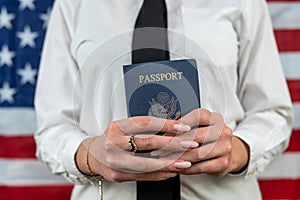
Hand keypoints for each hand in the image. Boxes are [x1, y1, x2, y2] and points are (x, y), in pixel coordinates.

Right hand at [75, 116, 197, 181]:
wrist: (92, 155)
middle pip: (147, 142)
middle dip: (172, 144)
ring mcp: (115, 161)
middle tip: (190, 144)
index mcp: (117, 126)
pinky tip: (171, 171)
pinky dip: (159, 174)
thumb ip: (142, 128)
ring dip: (169, 163)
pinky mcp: (118, 175)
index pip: (145, 123)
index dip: (165, 124)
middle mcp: (113, 143)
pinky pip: (142, 176)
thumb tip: (171, 127)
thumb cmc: (113, 139)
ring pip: (146, 163)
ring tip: (185, 162)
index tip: (182, 127)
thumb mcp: (123, 127)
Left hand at [158, 108, 249, 175]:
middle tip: (160, 148)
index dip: (182, 122)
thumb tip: (164, 128)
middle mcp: (223, 131)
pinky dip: (186, 168)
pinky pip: (201, 167)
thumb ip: (186, 125)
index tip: (167, 129)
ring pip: (197, 153)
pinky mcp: (223, 163)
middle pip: (196, 136)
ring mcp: (225, 148)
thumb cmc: (208, 137)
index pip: (198, 116)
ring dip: (178, 157)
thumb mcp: (201, 126)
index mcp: (215, 118)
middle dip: (175, 143)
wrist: (228, 152)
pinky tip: (177, 167)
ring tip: (165, 159)